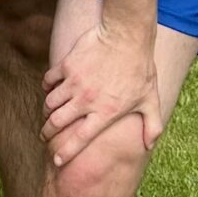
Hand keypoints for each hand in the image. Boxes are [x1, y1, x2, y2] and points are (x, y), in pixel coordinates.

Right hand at [42, 16, 165, 168]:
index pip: (80, 139)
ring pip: (49, 103)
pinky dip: (47, 88)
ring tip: (49, 113)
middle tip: (45, 135)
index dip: (66, 153)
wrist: (126, 35)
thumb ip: (152, 125)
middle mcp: (86, 100)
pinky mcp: (67, 65)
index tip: (56, 161)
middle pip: (56, 123)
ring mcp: (74, 82)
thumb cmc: (140, 67)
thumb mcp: (150, 99)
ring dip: (47, 111)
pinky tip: (51, 89)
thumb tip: (150, 146)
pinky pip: (48, 81)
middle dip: (47, 133)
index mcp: (105, 112)